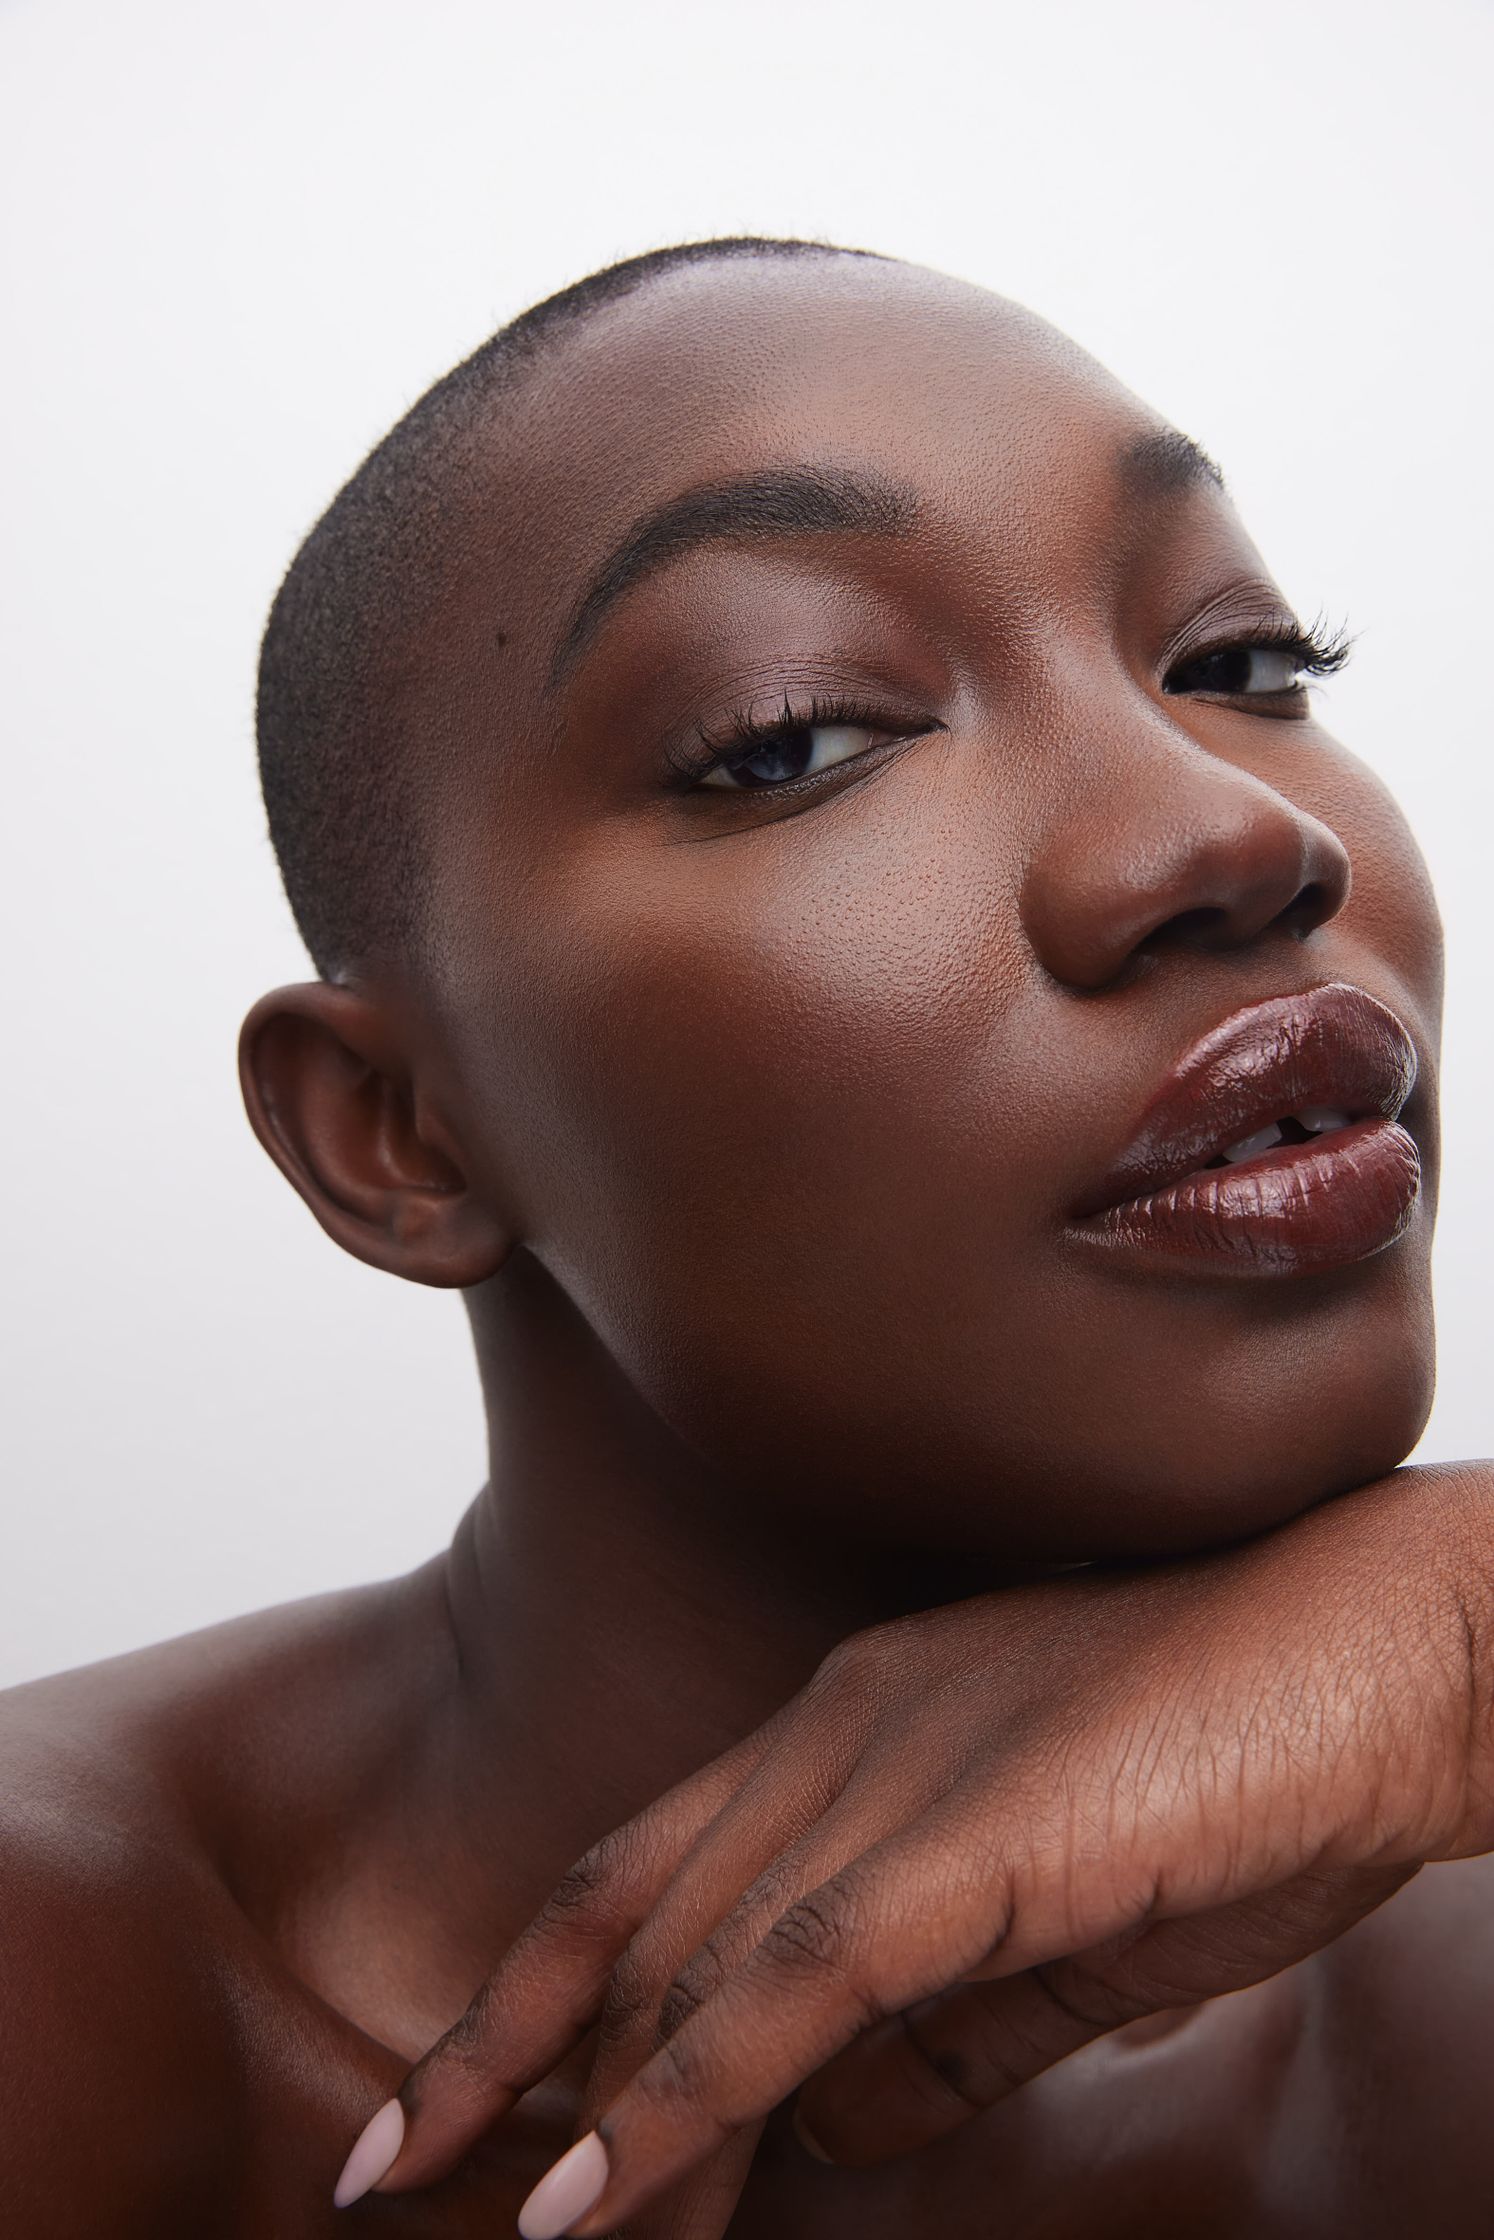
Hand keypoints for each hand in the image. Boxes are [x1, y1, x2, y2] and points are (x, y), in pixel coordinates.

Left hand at [348, 1462, 1493, 2235]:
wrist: (1405, 1663)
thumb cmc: (1264, 1774)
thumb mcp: (1074, 1927)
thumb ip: (942, 2026)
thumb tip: (822, 2128)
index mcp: (865, 1717)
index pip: (655, 1857)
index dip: (541, 1978)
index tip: (459, 2087)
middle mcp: (847, 1721)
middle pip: (628, 1903)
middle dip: (502, 2047)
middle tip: (390, 2169)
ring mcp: (900, 1767)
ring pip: (686, 1959)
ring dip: (581, 2113)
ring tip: (505, 2238)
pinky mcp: (968, 1835)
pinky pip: (780, 1986)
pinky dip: (673, 2099)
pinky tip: (595, 2197)